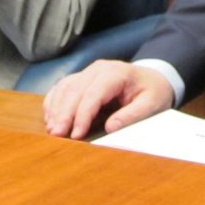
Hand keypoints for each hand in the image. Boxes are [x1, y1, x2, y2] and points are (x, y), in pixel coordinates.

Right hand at [43, 60, 173, 138]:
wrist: (154, 77)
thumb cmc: (153, 92)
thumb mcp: (152, 104)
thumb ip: (133, 115)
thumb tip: (110, 127)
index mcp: (117, 73)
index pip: (94, 93)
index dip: (83, 115)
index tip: (76, 135)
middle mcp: (99, 69)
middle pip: (75, 90)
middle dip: (64, 114)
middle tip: (57, 135)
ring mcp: (88, 72)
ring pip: (65, 87)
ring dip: (56, 109)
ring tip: (52, 130)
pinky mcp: (82, 78)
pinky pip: (63, 87)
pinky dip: (54, 102)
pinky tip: (50, 117)